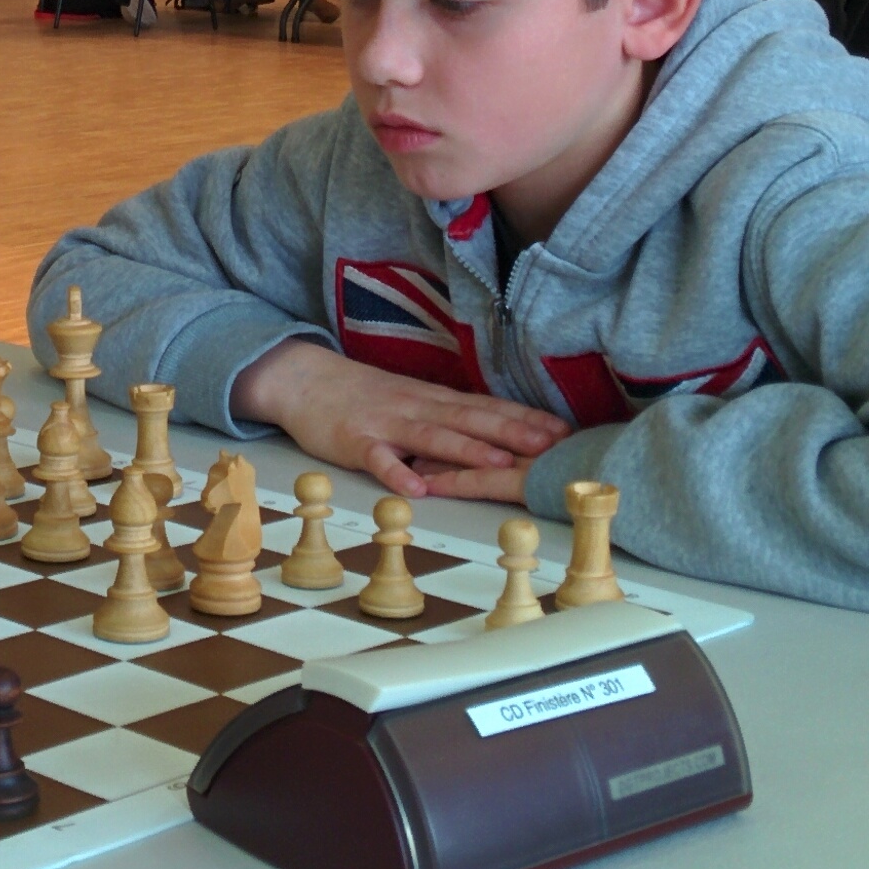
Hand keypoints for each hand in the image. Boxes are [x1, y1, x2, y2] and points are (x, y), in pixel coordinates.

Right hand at [232, 339, 568, 500]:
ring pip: (433, 437)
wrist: (304, 378)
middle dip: (512, 432)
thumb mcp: (412, 400)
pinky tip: (416, 490)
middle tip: (549, 447)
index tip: (563, 432)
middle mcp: (417, 407)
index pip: (487, 407)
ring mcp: (386, 424)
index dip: (525, 419)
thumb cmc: (363, 395)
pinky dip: (397, 474)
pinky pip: (378, 460)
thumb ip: (448, 418)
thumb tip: (496, 435)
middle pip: (470, 419)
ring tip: (499, 462)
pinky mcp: (355, 442)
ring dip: (467, 450)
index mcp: (434, 400)